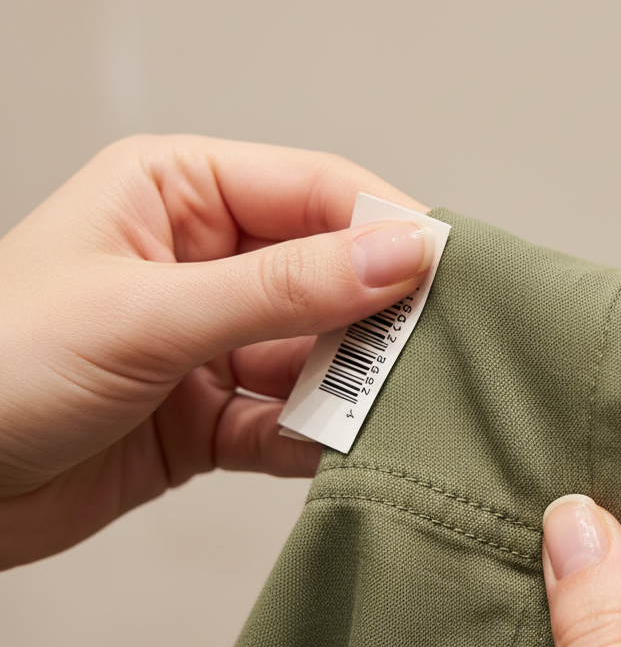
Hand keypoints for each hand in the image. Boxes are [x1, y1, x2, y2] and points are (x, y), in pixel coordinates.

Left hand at [0, 135, 430, 567]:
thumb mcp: (147, 312)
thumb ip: (283, 287)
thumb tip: (398, 254)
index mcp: (179, 194)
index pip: (317, 192)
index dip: (386, 227)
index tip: (447, 272)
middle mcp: (203, 262)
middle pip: (329, 276)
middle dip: (377, 318)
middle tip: (434, 353)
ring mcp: (209, 342)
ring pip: (314, 356)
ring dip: (351, 387)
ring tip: (396, 412)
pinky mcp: (208, 417)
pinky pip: (286, 422)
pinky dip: (316, 440)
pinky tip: (343, 454)